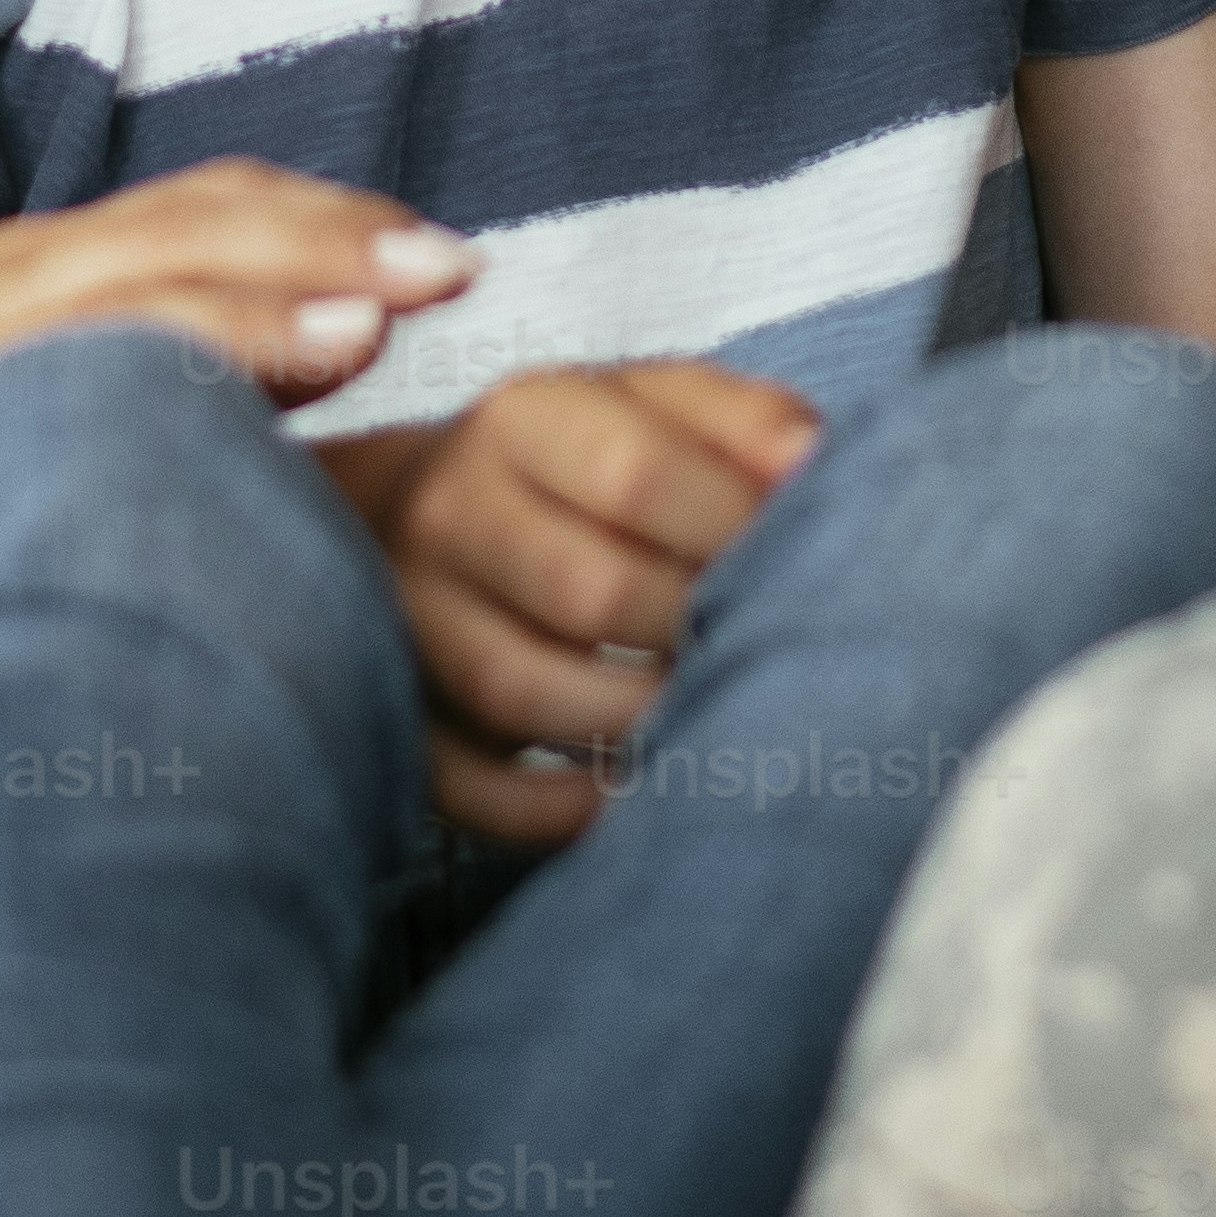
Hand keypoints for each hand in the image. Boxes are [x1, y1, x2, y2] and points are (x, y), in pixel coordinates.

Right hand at [0, 166, 472, 737]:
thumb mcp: (48, 444)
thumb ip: (167, 404)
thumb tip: (311, 396)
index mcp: (49, 281)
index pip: (218, 215)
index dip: (336, 226)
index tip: (448, 265)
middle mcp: (15, 280)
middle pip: (208, 219)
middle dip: (342, 234)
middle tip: (459, 269)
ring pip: (161, 267)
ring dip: (291, 276)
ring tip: (401, 305)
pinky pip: (88, 354)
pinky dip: (201, 344)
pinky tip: (288, 368)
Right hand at [329, 360, 822, 845]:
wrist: (429, 506)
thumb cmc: (586, 463)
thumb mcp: (661, 407)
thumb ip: (746, 425)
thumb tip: (813, 469)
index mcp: (523, 417)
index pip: (633, 473)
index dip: (732, 529)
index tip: (794, 559)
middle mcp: (448, 511)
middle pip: (584, 591)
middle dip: (693, 633)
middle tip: (758, 651)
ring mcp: (407, 619)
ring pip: (520, 691)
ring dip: (636, 723)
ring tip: (707, 719)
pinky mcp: (403, 714)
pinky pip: (472, 786)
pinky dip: (559, 808)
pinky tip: (630, 791)